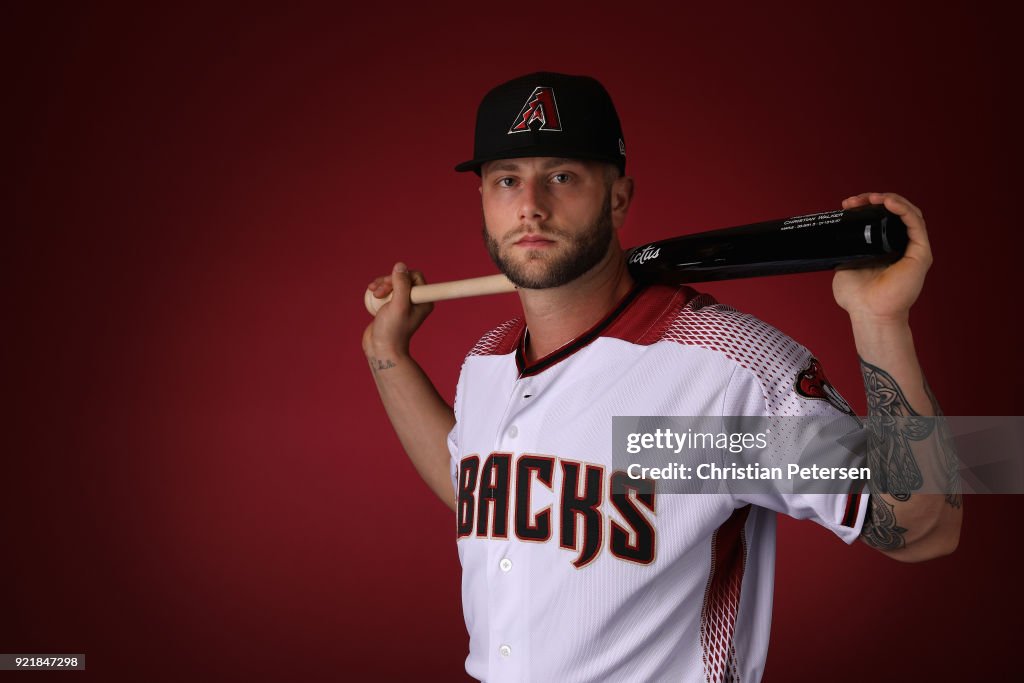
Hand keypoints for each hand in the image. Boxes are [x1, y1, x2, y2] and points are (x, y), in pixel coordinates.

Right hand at [362, 262, 434, 358]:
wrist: (381, 349)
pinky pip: (386, 290)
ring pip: (392, 283)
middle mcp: (415, 301)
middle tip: (379, 292)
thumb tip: (400, 266)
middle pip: (402, 278)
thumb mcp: (398, 305)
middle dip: (388, 281)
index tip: (390, 286)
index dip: (401, 276)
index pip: (416, 276)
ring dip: (381, 284)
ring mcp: (402, 303)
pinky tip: (371, 294)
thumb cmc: (392, 330)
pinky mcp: (391, 306)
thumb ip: (401, 285)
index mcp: (423, 301)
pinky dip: (378, 289)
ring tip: (374, 294)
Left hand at [833, 192, 932, 324]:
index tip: (848, 205)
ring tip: (871, 197)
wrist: (868, 314)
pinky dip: (903, 209)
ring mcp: (912, 249)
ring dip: (890, 200)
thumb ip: (843, 254)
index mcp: (885, 248)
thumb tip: (832, 239)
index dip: (866, 206)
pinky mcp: (921, 254)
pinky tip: (889, 203)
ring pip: (907, 213)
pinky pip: (915, 224)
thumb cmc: (857, 298)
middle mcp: (901, 246)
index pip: (881, 218)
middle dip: (875, 200)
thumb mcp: (844, 267)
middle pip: (894, 212)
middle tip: (855, 200)